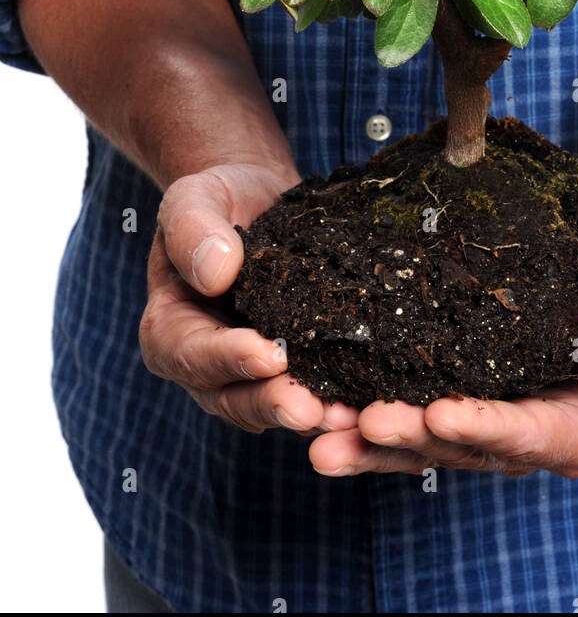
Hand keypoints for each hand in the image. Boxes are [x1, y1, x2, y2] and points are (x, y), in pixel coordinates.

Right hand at [139, 162, 359, 435]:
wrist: (257, 200)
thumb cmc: (217, 200)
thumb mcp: (194, 200)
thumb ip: (192, 230)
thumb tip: (217, 272)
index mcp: (170, 330)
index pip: (193, 354)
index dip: (231, 358)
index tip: (271, 354)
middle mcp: (207, 366)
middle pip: (234, 397)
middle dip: (275, 402)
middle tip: (311, 410)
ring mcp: (251, 374)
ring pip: (276, 405)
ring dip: (311, 413)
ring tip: (348, 416)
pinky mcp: (294, 369)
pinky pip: (313, 391)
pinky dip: (338, 400)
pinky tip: (369, 401)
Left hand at [307, 274, 577, 477]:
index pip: (528, 436)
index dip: (484, 427)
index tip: (440, 413)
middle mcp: (525, 443)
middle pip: (462, 446)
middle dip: (408, 437)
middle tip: (357, 425)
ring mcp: (486, 425)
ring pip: (423, 440)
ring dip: (368, 439)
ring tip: (316, 431)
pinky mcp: (456, 401)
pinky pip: (407, 412)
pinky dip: (363, 414)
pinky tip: (318, 408)